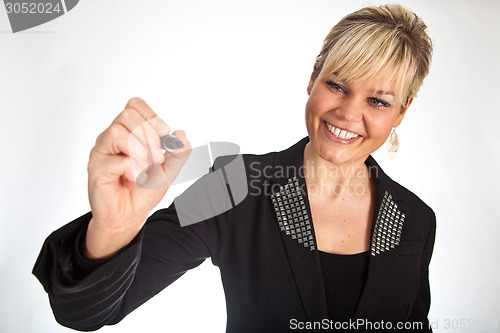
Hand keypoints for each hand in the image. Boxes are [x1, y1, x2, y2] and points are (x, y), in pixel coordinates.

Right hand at [84, 98, 190, 258]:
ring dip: (140, 152)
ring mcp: (101, 152)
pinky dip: (133, 169)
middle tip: (157, 157)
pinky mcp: (96, 169)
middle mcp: (112, 138)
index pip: (134, 106)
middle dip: (149, 136)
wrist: (130, 216)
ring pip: (117, 132)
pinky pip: (117, 160)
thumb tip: (182, 135)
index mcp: (128, 132)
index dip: (152, 117)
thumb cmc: (143, 190)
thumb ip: (178, 153)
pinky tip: (135, 178)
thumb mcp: (168, 170)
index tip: (164, 134)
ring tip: (146, 169)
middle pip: (127, 116)